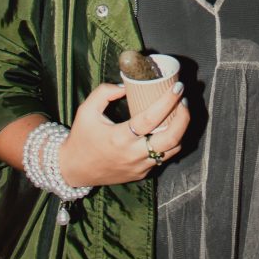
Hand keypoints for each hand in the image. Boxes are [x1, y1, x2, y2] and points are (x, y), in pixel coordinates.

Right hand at [59, 81, 189, 187]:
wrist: (74, 170)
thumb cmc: (81, 137)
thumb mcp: (86, 110)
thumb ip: (105, 92)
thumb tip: (127, 85)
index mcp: (119, 138)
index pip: (151, 118)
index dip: (168, 101)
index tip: (178, 87)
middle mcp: (133, 154)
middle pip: (171, 138)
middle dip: (184, 117)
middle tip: (184, 100)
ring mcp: (140, 167)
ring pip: (173, 149)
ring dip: (181, 129)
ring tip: (180, 111)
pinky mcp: (142, 174)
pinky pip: (164, 157)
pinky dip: (171, 142)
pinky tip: (170, 127)